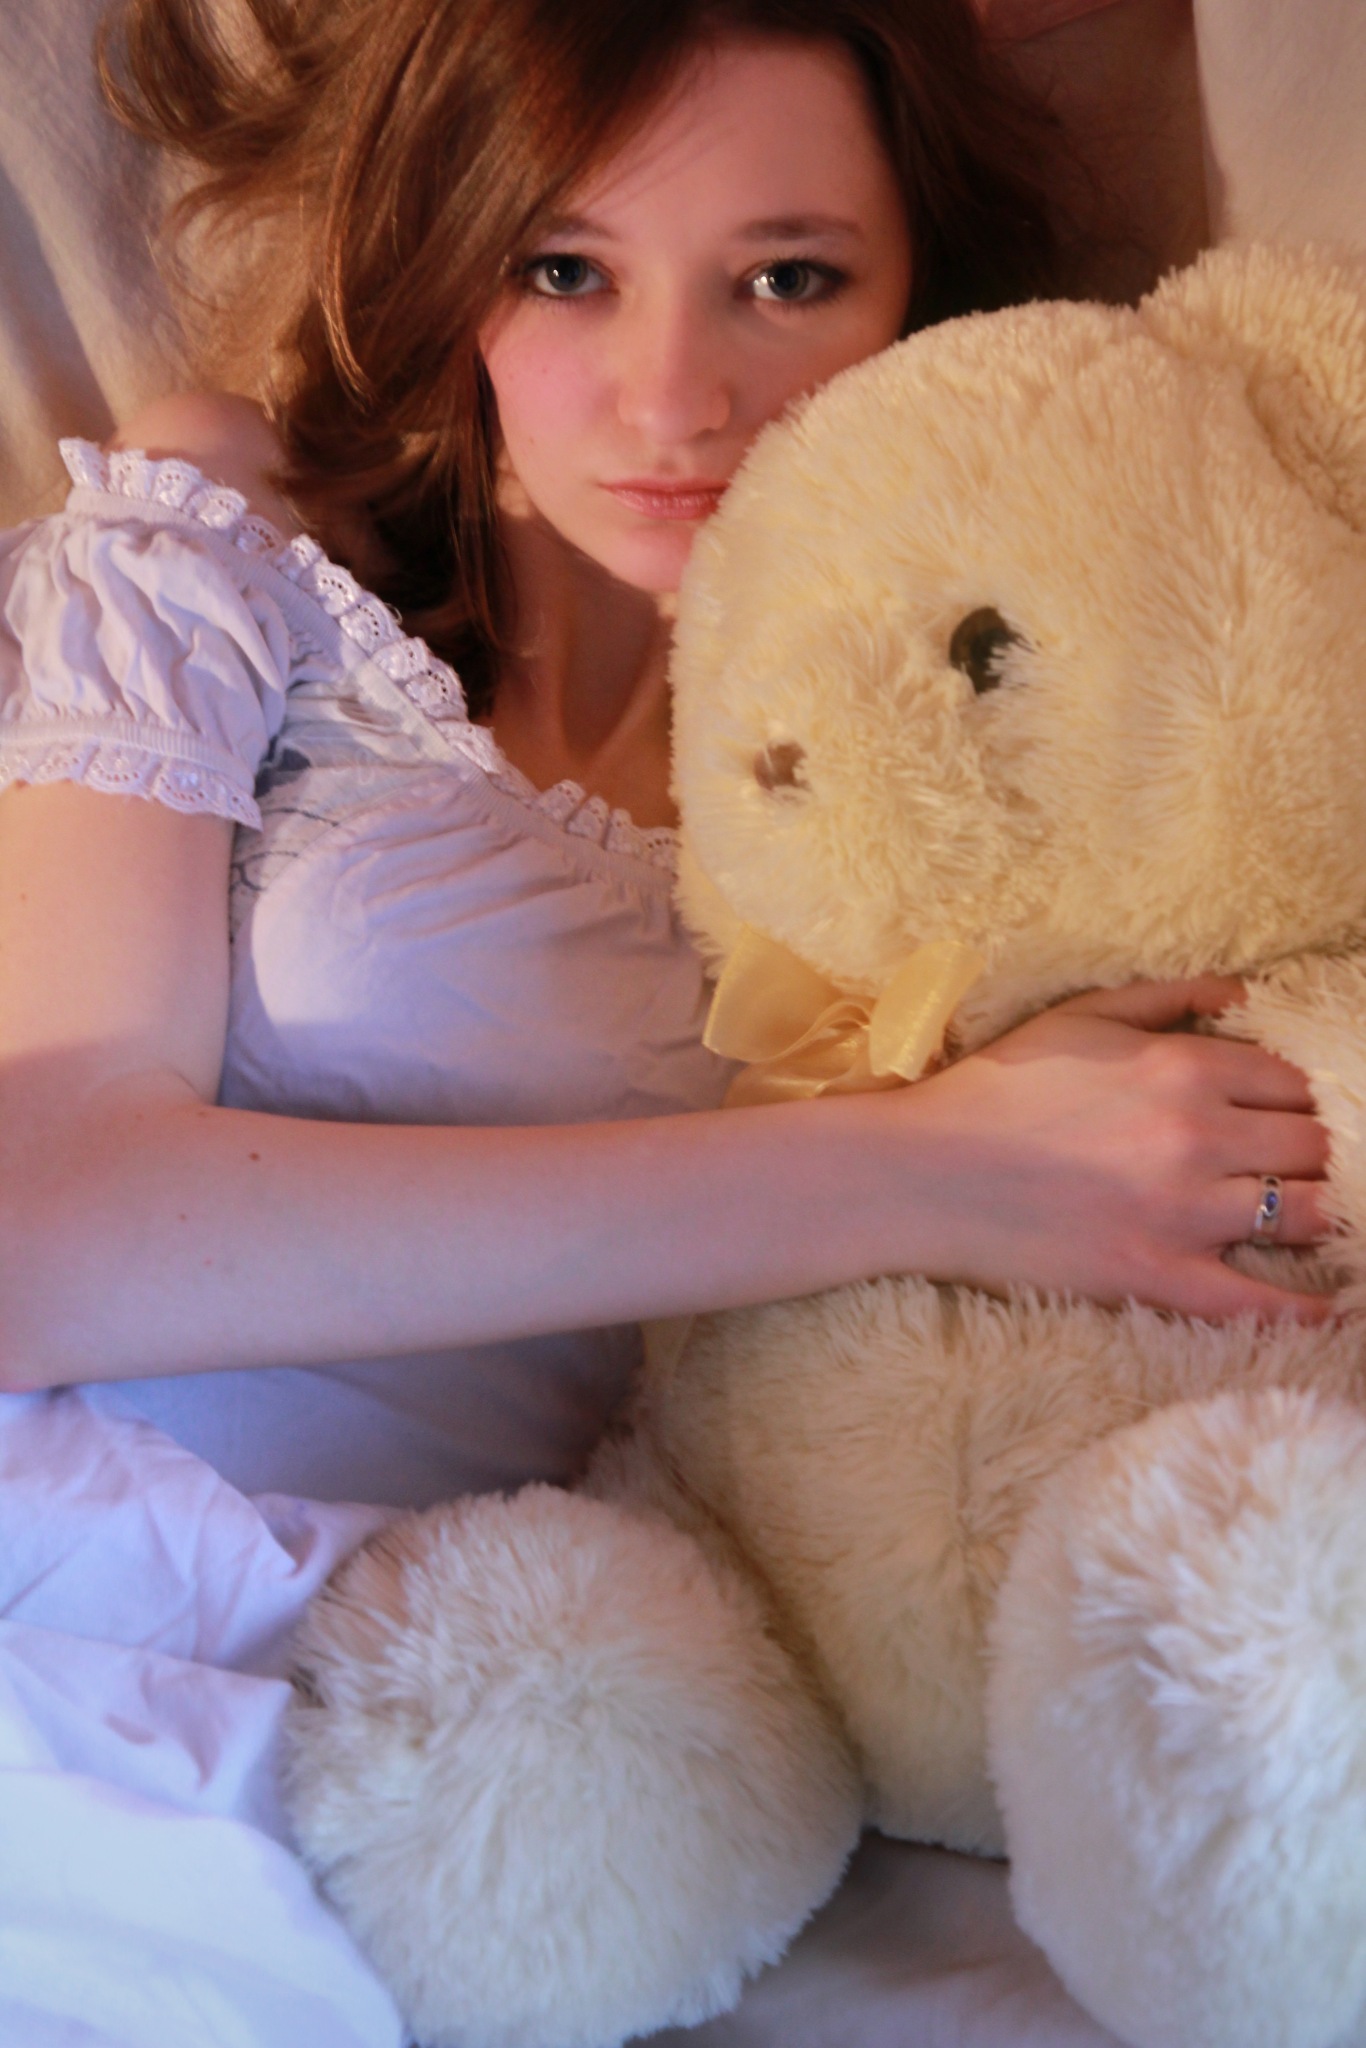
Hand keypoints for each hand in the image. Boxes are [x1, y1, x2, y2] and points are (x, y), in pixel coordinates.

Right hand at [894, 977, 1331, 1321]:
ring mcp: (1181, 1211)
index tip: (1297, 1115)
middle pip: (1312, 1144)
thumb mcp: (1077, 1019)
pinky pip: (1255, 1303)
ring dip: (1321, 1213)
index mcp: (1180, 1066)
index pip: (1293, 1080)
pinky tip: (1333, 1309)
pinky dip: (1304, 1311)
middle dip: (1318, 1153)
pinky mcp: (1156, 1275)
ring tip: (1318, 1219)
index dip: (1306, 1098)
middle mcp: (1196, 1135)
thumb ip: (1167, 998)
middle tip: (1304, 1165)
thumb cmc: (994, 1091)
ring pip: (1305, 1213)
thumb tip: (1241, 994)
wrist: (921, 1173)